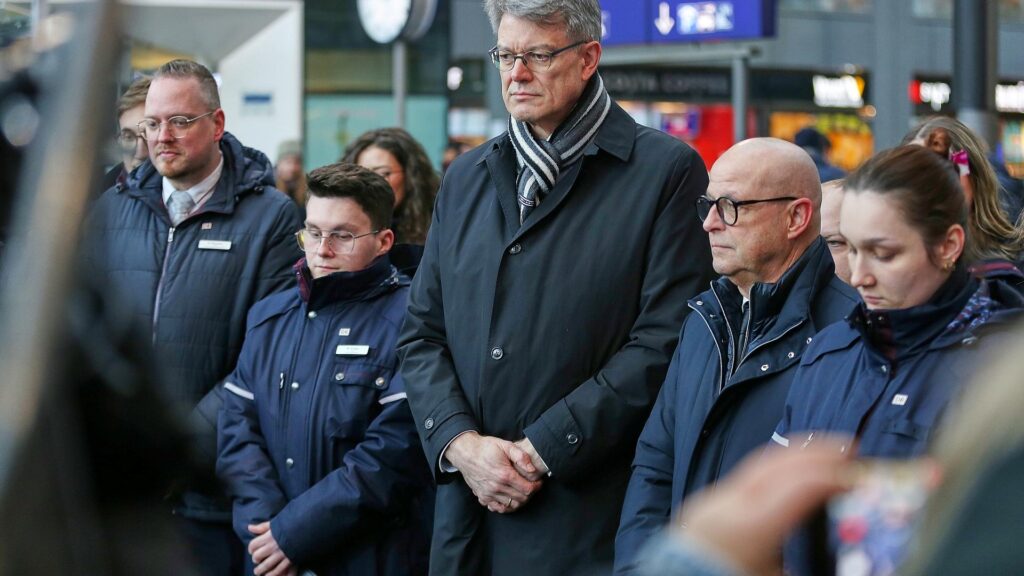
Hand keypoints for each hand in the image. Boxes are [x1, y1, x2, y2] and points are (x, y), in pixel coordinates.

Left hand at [248, 522, 296, 575]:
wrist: (306, 528)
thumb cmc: (290, 524)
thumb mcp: (275, 523)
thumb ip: (262, 527)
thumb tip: (249, 527)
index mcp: (269, 536)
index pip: (253, 545)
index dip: (251, 549)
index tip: (252, 550)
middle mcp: (273, 546)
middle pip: (257, 556)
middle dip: (255, 559)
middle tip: (256, 560)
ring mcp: (281, 554)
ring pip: (265, 565)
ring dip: (260, 570)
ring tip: (258, 571)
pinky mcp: (289, 560)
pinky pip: (277, 570)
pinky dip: (271, 574)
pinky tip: (267, 575)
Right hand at [446, 432, 542, 512]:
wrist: (465, 452)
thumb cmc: (486, 447)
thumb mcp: (505, 445)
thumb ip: (521, 456)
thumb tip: (532, 469)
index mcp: (505, 475)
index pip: (528, 489)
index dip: (537, 487)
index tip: (539, 482)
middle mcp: (497, 487)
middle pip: (521, 499)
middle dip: (530, 494)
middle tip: (532, 486)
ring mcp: (488, 494)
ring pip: (511, 506)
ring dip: (520, 501)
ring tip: (522, 492)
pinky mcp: (482, 496)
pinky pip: (497, 508)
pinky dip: (506, 506)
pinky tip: (509, 498)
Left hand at [677, 437, 853, 575]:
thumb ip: (810, 561)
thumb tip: (848, 558)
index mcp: (748, 528)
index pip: (799, 485)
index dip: (835, 475)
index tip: (863, 474)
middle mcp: (727, 504)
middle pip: (779, 463)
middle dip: (818, 451)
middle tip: (852, 448)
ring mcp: (713, 500)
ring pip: (760, 463)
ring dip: (797, 454)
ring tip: (826, 452)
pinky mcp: (706, 505)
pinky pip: (746, 475)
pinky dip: (776, 466)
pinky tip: (792, 471)